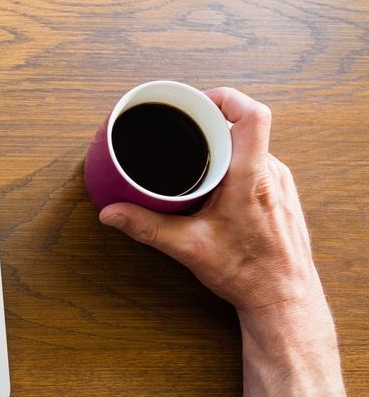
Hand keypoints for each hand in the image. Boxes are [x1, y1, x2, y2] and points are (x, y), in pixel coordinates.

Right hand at [98, 87, 323, 313]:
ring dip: (224, 146)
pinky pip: (258, 162)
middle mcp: (271, 174)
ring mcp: (281, 182)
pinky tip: (215, 183)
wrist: (285, 299)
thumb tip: (112, 213)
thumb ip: (146, 227)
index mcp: (251, 178)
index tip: (196, 103)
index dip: (225, 98)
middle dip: (211, 124)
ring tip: (197, 159)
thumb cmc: (250, 274)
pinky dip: (234, 164)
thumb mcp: (189, 248)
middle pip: (244, 126)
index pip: (252, 115)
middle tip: (184, 132)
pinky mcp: (282, 193)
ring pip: (251, 145)